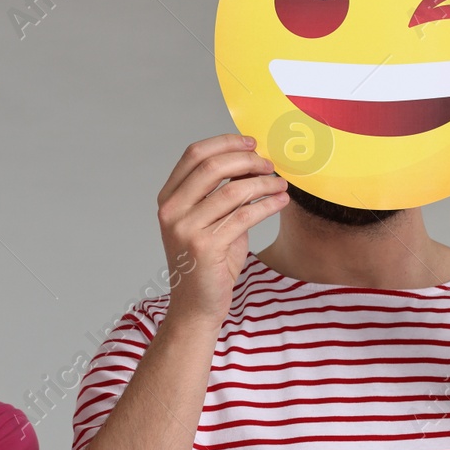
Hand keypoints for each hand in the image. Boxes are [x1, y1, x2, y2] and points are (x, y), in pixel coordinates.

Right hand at [157, 134, 288, 325]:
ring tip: (281, 184)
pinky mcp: (205, 247)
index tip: (251, 143)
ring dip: (263, 183)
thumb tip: (252, 163)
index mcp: (168, 199)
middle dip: (247, 160)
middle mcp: (172, 211)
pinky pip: (245, 215)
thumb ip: (224, 193)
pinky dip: (268, 204)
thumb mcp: (211, 222)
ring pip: (233, 191)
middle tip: (269, 164)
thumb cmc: (208, 263)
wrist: (196, 306)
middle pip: (213, 167)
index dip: (225, 143)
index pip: (194, 154)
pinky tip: (281, 201)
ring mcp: (186, 229)